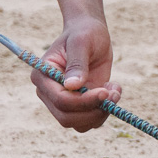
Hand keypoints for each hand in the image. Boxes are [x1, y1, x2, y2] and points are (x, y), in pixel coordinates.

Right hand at [33, 16, 119, 131]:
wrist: (92, 34)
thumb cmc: (84, 33)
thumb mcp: (82, 42)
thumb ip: (77, 63)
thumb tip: (72, 86)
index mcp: (42, 77)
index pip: (60, 100)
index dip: (83, 101)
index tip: (105, 92)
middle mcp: (49, 93)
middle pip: (67, 117)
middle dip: (94, 110)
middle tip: (114, 94)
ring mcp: (63, 100)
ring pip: (78, 123)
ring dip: (101, 112)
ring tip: (115, 90)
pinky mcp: (79, 103)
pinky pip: (90, 119)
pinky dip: (104, 111)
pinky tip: (113, 90)